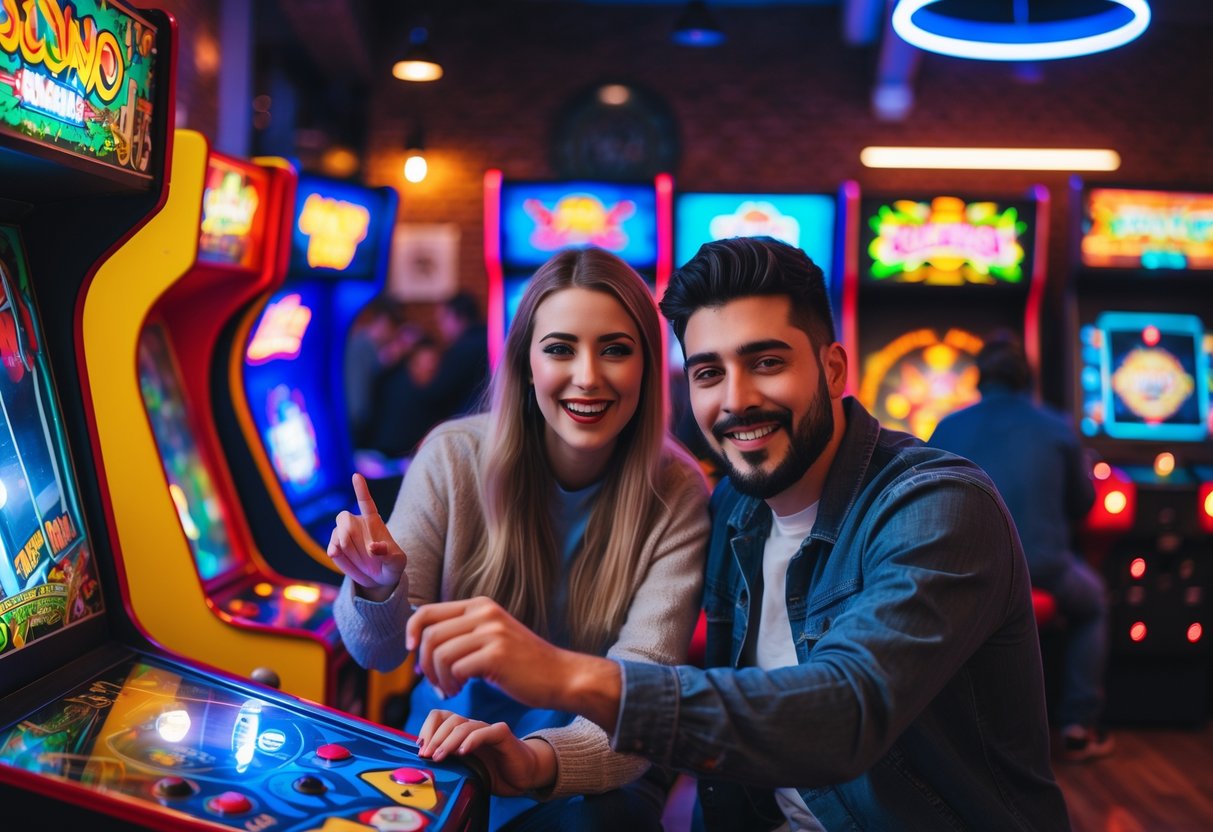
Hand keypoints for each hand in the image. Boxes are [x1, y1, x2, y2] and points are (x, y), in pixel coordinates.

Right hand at [327, 473, 405, 601]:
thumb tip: (373, 548)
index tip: (356, 475)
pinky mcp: (337, 548)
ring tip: (360, 561)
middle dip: (345, 532)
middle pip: (344, 517)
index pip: (365, 502)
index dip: (361, 489)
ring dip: (345, 548)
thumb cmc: (392, 565)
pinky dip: (334, 552)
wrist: (380, 579)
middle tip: (351, 546)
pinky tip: (337, 555)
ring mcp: (345, 536)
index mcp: (374, 521)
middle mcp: (357, 524)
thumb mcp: (397, 563)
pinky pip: (332, 547)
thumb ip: (388, 554)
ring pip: (337, 534)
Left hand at [405, 597, 566, 701]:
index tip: (412, 654)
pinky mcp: (496, 654)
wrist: (561, 676)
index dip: (411, 632)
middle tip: (434, 683)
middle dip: (424, 664)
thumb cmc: (522, 664)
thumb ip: (464, 633)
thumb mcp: (492, 637)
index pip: (428, 612)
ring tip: (450, 689)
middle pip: (429, 635)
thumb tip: (422, 641)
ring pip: (440, 653)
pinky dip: (450, 684)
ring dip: (437, 678)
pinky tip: (459, 690)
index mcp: (480, 606)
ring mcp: (491, 632)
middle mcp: (484, 613)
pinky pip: (455, 668)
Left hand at [417, 709, 555, 795]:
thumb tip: (421, 769)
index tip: (419, 748)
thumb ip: (448, 764)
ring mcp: (488, 729)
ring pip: (464, 726)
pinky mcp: (503, 734)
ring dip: (447, 741)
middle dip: (433, 737)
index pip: (440, 717)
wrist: (523, 775)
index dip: (427, 729)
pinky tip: (463, 752)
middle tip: (425, 755)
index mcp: (462, 732)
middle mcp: (473, 727)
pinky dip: (472, 740)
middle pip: (449, 720)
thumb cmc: (492, 773)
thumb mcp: (464, 769)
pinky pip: (486, 732)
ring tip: (439, 757)